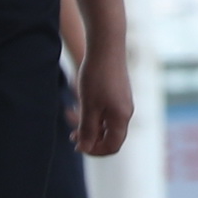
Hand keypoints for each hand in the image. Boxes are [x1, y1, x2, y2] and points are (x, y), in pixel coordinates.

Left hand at [71, 27, 135, 157]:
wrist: (106, 47)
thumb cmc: (96, 76)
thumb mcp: (88, 106)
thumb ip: (87, 130)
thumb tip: (85, 148)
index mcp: (121, 118)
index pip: (112, 146)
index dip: (94, 151)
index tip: (76, 145)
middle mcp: (126, 112)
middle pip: (111, 138)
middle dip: (92, 140)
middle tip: (72, 137)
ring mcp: (124, 103)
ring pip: (109, 125)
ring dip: (92, 129)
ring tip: (75, 123)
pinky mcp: (120, 94)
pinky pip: (109, 114)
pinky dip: (97, 118)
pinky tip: (84, 108)